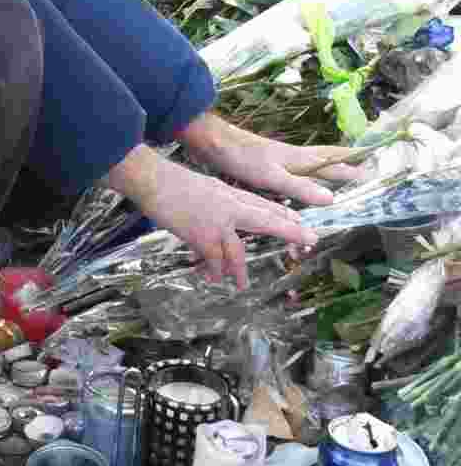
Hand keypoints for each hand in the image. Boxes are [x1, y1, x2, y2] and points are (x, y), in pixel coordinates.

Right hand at [108, 144, 318, 289]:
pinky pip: (213, 260)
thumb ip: (220, 204)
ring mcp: (218, 222)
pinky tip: (212, 278)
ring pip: (238, 250)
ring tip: (241, 285)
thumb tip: (224, 225)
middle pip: (268, 219)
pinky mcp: (202, 235)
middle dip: (291, 231)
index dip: (284, 215)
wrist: (153, 180)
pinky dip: (213, 270)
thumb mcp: (206, 188)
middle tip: (311, 241)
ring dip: (239, 271)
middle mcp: (230, 207)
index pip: (265, 205)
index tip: (300, 223)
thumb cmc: (174, 183)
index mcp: (231, 194)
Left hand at [177, 113, 360, 204]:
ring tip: (340, 170)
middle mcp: (294, 157)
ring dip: (328, 166)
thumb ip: (300, 188)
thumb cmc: (242, 158)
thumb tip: (332, 199)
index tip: (373, 162)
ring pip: (312, 162)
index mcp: (299, 159)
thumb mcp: (273, 177)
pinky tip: (301, 178)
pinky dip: (307, 173)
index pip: (333, 159)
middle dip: (345, 162)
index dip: (352, 162)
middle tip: (364, 166)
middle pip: (326, 158)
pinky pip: (297, 168)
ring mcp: (281, 158)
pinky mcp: (268, 163)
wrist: (214, 143)